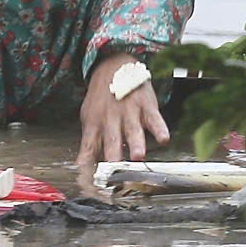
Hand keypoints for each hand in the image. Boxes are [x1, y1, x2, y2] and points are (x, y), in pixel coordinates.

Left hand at [76, 56, 169, 186]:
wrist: (114, 66)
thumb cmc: (102, 99)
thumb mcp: (90, 119)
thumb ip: (89, 145)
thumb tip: (81, 168)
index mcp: (94, 124)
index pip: (89, 146)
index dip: (89, 163)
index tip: (91, 180)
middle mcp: (111, 119)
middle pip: (112, 139)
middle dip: (114, 154)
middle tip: (116, 170)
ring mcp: (129, 112)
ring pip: (133, 129)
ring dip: (136, 142)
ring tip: (139, 156)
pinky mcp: (146, 106)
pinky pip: (154, 118)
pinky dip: (160, 128)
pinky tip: (164, 138)